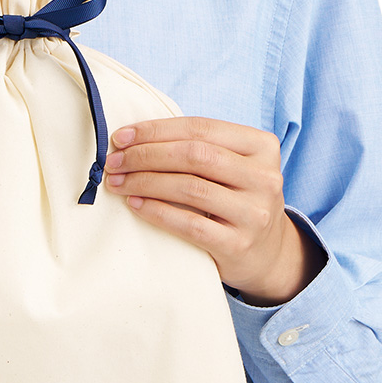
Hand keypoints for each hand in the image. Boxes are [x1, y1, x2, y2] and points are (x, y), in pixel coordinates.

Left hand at [103, 116, 324, 305]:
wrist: (267, 254)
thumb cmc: (235, 200)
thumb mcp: (231, 167)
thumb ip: (198, 148)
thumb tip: (132, 138)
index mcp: (262, 146)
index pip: (201, 128)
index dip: (156, 130)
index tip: (121, 137)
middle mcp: (264, 177)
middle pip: (194, 155)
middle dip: (146, 155)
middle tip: (115, 161)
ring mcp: (254, 213)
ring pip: (190, 188)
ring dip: (145, 182)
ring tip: (118, 182)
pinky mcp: (238, 244)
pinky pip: (190, 224)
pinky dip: (157, 211)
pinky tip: (135, 204)